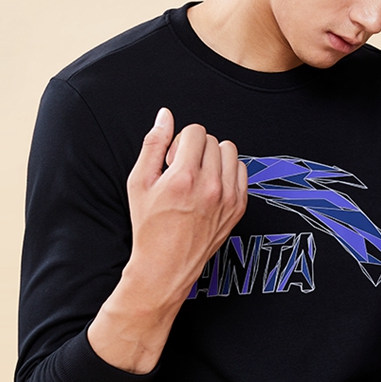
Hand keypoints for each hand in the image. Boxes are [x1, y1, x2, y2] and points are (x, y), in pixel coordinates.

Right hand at [87, 108, 247, 373]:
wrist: (165, 266)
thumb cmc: (149, 227)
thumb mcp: (138, 183)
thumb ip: (153, 144)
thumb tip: (165, 115)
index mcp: (184, 177)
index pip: (195, 131)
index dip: (180, 141)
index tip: (172, 159)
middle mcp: (210, 186)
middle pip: (212, 140)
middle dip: (195, 148)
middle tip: (181, 170)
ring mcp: (228, 198)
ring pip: (230, 152)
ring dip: (214, 157)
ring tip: (198, 176)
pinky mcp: (238, 208)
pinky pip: (242, 171)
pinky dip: (228, 172)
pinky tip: (211, 186)